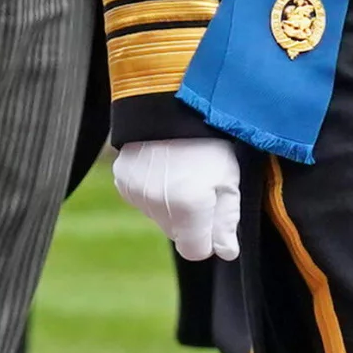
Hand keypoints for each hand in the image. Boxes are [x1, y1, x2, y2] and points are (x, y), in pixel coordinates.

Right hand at [113, 137, 241, 260]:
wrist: (170, 100)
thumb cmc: (208, 138)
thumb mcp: (229, 177)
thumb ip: (227, 220)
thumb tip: (225, 252)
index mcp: (189, 209)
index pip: (194, 251)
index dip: (207, 239)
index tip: (214, 216)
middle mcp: (158, 206)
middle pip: (176, 233)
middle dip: (189, 220)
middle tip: (199, 184)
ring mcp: (136, 193)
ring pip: (158, 216)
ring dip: (170, 204)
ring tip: (180, 170)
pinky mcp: (122, 179)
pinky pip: (141, 199)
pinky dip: (152, 189)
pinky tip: (162, 165)